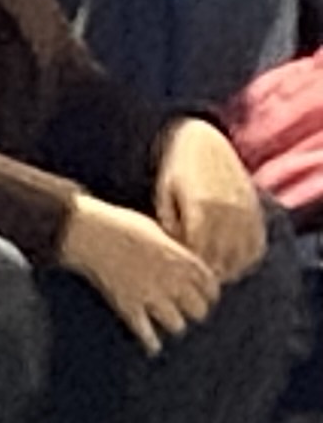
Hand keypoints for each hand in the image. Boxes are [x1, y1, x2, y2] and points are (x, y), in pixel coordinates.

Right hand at [60, 192, 223, 353]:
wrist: (83, 229)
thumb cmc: (117, 223)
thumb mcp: (155, 229)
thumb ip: (174, 249)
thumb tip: (185, 261)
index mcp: (180, 259)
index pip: (211, 287)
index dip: (209, 293)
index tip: (204, 294)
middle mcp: (171, 280)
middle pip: (199, 310)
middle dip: (194, 310)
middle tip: (186, 308)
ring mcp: (150, 295)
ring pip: (177, 325)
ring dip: (173, 324)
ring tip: (168, 321)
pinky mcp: (128, 306)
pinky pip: (145, 333)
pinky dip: (150, 342)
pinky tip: (153, 347)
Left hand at [158, 117, 271, 285]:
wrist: (204, 140)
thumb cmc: (177, 167)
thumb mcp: (164, 191)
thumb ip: (169, 221)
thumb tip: (177, 251)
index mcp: (200, 208)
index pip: (198, 253)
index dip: (190, 268)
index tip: (182, 276)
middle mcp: (226, 213)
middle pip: (221, 259)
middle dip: (208, 273)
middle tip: (197, 282)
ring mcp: (244, 212)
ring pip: (242, 257)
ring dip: (230, 269)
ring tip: (215, 275)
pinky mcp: (255, 210)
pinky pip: (257, 245)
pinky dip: (247, 259)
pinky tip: (234, 263)